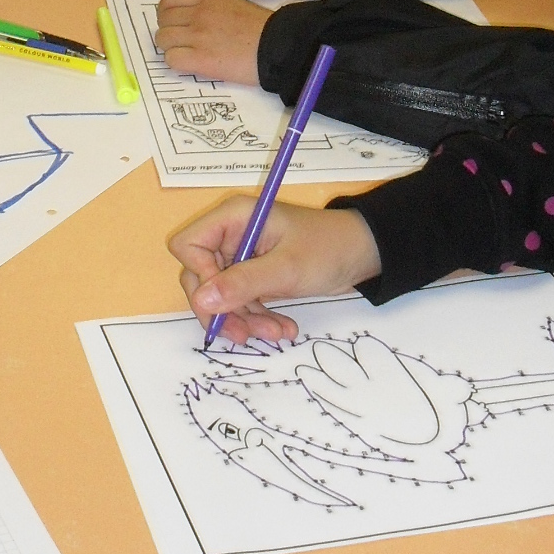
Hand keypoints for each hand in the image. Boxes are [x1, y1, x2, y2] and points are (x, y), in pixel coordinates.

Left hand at [155, 0, 267, 83]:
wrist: (275, 46)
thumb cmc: (260, 28)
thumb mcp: (233, 4)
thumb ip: (210, 6)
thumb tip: (191, 15)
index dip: (166, 12)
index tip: (174, 20)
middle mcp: (198, 14)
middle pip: (162, 20)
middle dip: (168, 30)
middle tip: (179, 40)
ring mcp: (197, 36)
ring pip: (162, 39)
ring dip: (170, 47)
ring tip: (184, 53)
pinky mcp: (200, 59)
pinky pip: (170, 59)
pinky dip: (176, 63)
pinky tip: (190, 63)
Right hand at [170, 198, 380, 344]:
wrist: (363, 254)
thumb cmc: (327, 248)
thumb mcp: (286, 268)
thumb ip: (243, 284)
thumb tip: (202, 300)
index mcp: (232, 218)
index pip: (189, 246)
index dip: (200, 276)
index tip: (225, 300)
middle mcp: (230, 235)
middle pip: (200, 276)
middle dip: (223, 308)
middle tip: (244, 335)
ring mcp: (242, 256)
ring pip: (221, 296)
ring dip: (244, 320)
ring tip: (277, 333)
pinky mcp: (254, 275)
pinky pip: (241, 301)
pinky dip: (257, 318)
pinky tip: (283, 328)